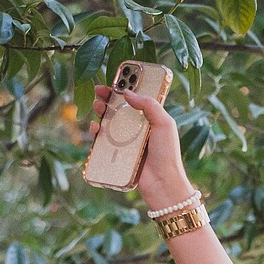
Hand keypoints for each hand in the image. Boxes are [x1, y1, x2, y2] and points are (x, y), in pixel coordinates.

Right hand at [90, 83, 194, 211]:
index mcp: (151, 120)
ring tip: (98, 107)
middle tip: (100, 92)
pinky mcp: (118, 154)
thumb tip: (127, 93)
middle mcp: (138, 129)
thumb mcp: (164, 124)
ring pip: (109, 123)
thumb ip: (150, 106)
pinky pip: (103, 141)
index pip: (136, 100)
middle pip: (119, 109)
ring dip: (100, 113)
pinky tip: (96, 128)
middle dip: (108, 98)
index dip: (124, 89)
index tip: (114, 80)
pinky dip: (97, 133)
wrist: (162, 183)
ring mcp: (128, 142)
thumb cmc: (167, 154)